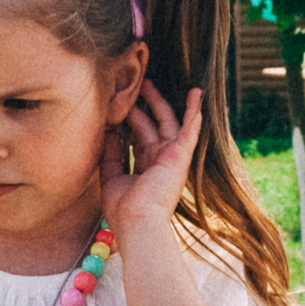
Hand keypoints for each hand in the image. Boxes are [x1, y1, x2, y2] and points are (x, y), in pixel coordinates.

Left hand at [100, 83, 200, 242]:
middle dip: (141, 106)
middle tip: (132, 87)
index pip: (137, 138)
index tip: (118, 105)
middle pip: (150, 126)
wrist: (137, 222)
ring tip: (149, 82)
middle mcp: (160, 160)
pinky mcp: (181, 155)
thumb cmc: (123, 209)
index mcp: (145, 167)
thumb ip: (110, 153)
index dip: (128, 121)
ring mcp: (172, 157)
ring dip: (159, 102)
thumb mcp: (111, 177)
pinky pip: (190, 129)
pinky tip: (196, 94)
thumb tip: (108, 130)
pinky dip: (193, 112)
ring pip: (167, 122)